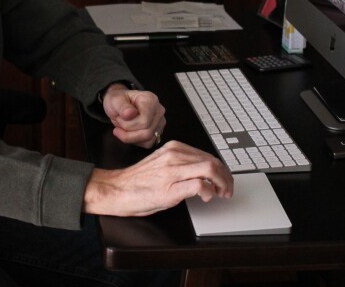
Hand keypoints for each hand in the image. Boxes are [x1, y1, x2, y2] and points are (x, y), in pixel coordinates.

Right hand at [83, 141, 233, 216]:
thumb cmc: (137, 181)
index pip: (206, 155)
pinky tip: (206, 197)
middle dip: (225, 176)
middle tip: (227, 188)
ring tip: (221, 193)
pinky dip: (208, 191)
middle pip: (212, 161)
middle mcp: (174, 155)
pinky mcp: (171, 188)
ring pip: (209, 169)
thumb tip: (201, 172)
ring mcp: (173, 170)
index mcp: (173, 148)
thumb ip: (181, 163)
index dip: (220, 168)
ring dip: (221, 183)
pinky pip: (199, 184)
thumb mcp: (162, 164)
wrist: (117, 189)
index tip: (223, 178)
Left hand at [102, 84, 165, 148]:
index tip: (119, 118)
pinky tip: (129, 132)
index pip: (144, 121)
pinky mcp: (157, 132)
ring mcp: (160, 123)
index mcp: (151, 100)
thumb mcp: (115, 100)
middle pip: (147, 133)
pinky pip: (147, 144)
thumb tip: (130, 114)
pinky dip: (136, 141)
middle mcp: (159, 111)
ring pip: (148, 140)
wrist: (119, 105)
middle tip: (120, 122)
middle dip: (128, 131)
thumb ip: (122, 106)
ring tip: (124, 127)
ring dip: (131, 137)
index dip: (128, 124)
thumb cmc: (118, 101)